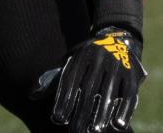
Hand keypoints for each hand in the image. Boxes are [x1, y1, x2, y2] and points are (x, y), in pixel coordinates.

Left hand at [32, 28, 147, 131]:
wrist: (116, 39)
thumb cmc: (86, 58)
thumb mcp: (69, 62)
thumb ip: (53, 79)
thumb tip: (31, 95)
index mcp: (79, 57)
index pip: (70, 80)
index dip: (64, 100)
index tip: (56, 119)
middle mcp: (97, 61)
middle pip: (89, 89)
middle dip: (82, 110)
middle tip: (75, 131)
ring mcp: (115, 67)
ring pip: (108, 93)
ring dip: (102, 113)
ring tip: (95, 131)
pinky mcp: (131, 76)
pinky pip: (129, 95)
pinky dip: (125, 110)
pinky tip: (118, 126)